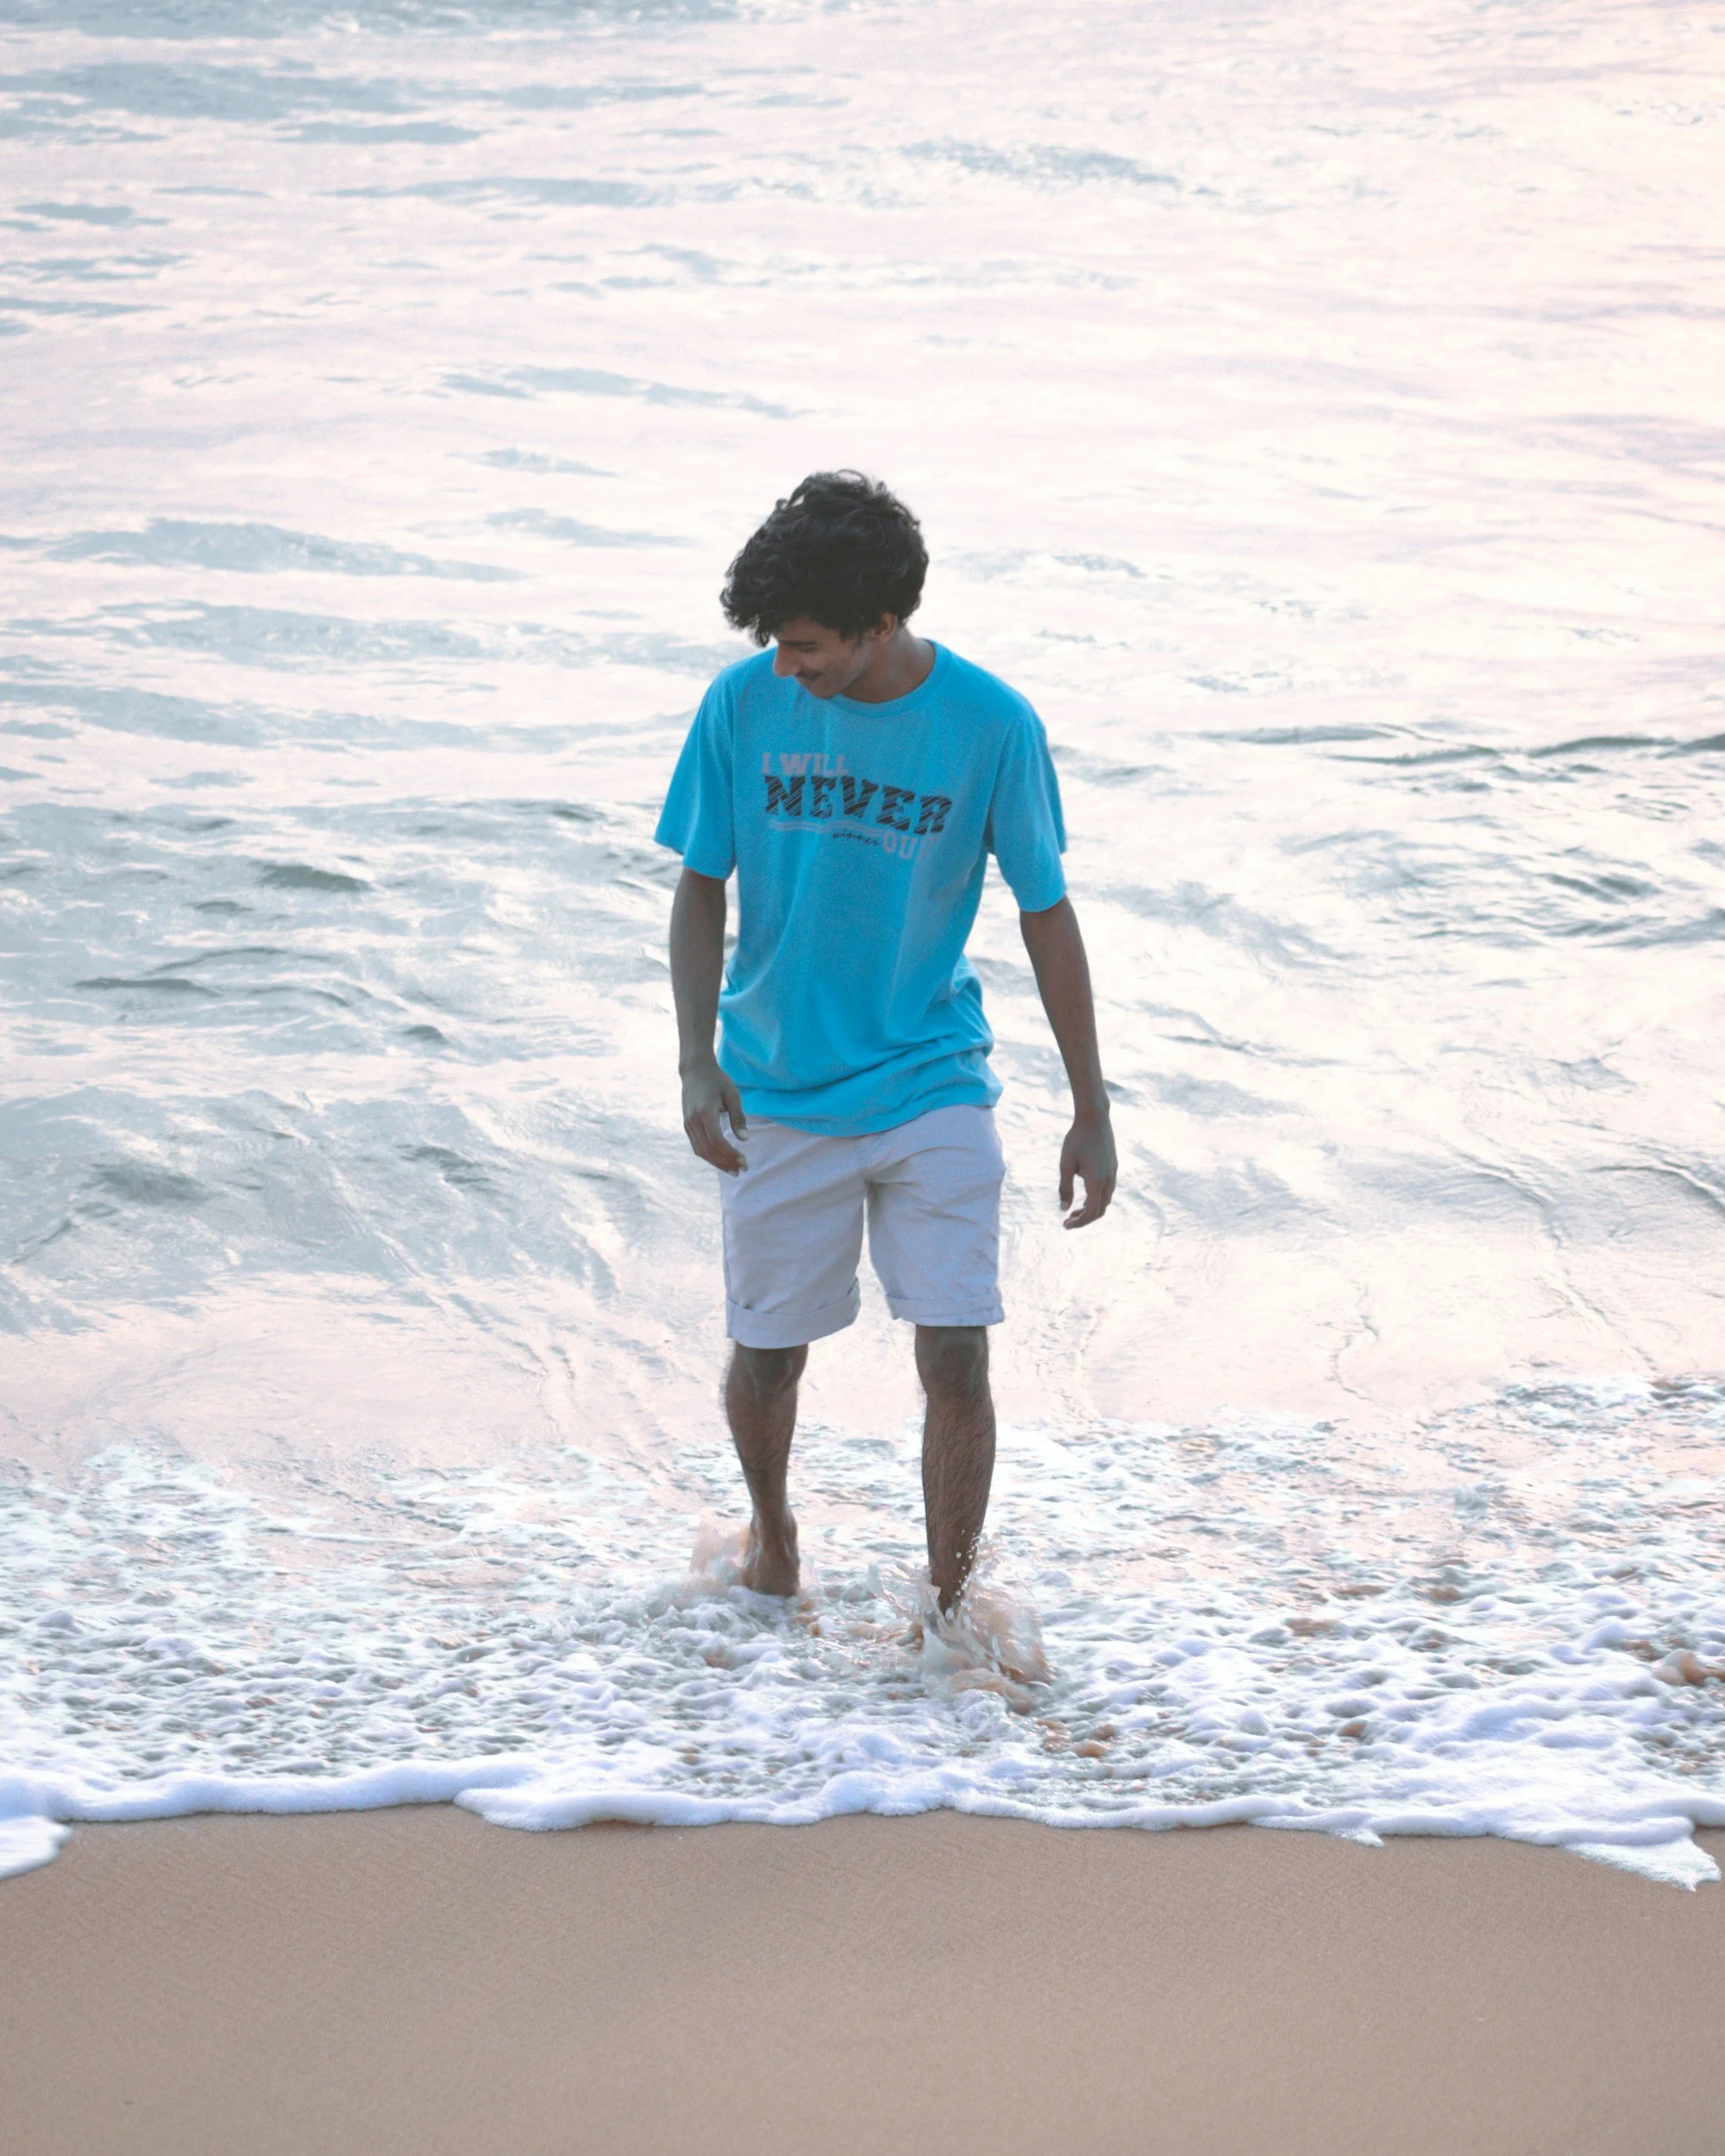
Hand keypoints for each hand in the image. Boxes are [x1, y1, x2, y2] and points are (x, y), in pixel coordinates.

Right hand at [681, 1054, 747, 1173]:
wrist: (695, 1070)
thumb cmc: (717, 1080)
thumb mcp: (732, 1095)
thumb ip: (738, 1117)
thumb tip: (744, 1139)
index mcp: (704, 1112)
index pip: (716, 1141)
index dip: (730, 1154)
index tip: (744, 1161)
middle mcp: (693, 1121)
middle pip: (708, 1150)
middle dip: (725, 1163)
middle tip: (742, 1170)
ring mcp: (688, 1124)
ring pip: (701, 1152)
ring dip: (717, 1163)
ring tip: (733, 1170)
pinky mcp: (687, 1126)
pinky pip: (697, 1146)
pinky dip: (710, 1156)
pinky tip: (722, 1160)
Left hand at [1059, 1112, 1115, 1228]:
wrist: (1094, 1118)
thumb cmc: (1077, 1139)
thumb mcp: (1066, 1164)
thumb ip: (1065, 1188)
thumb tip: (1064, 1209)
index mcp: (1097, 1181)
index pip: (1092, 1212)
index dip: (1080, 1222)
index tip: (1065, 1225)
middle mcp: (1109, 1180)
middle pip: (1100, 1209)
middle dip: (1084, 1218)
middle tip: (1067, 1221)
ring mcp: (1113, 1173)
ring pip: (1105, 1200)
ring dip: (1091, 1209)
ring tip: (1074, 1211)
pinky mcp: (1112, 1167)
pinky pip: (1107, 1190)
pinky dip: (1096, 1198)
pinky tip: (1084, 1196)